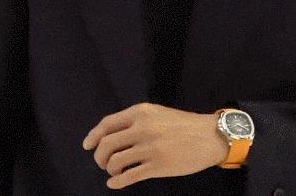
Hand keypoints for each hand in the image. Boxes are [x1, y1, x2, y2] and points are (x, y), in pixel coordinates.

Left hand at [82, 102, 228, 189]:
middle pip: (106, 144)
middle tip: (103, 162)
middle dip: (99, 156)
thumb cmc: (183, 125)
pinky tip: (115, 182)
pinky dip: (117, 182)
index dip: (93, 136)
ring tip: (115, 170)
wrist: (208, 136)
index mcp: (141, 112)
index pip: (107, 124)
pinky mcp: (157, 166)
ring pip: (114, 161)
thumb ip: (136, 121)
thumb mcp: (157, 113)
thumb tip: (111, 135)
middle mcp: (142, 128)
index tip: (87, 145)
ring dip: (109, 169)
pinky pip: (128, 176)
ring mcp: (149, 148)